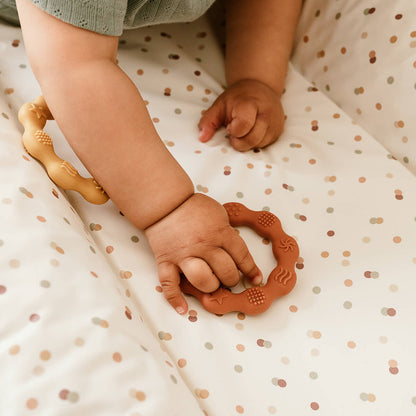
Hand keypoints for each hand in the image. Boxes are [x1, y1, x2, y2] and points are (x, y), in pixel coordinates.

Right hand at [144, 193, 262, 314]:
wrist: (165, 202)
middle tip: (230, 278)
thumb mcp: (220, 214)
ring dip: (211, 287)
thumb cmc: (194, 207)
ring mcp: (184, 256)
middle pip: (226, 271)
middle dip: (231, 279)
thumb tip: (238, 251)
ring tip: (212, 285)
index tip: (255, 279)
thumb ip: (229, 232)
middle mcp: (204, 246)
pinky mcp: (166, 262)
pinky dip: (175, 299)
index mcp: (220, 233)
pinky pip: (170, 284)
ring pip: (203, 281)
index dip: (251, 270)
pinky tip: (183, 309)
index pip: (241, 256)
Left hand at [198, 79, 284, 150]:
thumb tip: (202, 138)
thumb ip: (209, 121)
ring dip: (248, 143)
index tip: (230, 125)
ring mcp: (275, 123)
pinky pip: (265, 145)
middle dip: (239, 141)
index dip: (233, 131)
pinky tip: (252, 132)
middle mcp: (267, 113)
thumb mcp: (220, 104)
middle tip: (235, 131)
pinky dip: (256, 142)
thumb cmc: (237, 98)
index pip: (243, 125)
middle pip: (252, 139)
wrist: (261, 87)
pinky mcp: (279, 131)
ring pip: (259, 144)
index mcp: (250, 104)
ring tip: (245, 130)